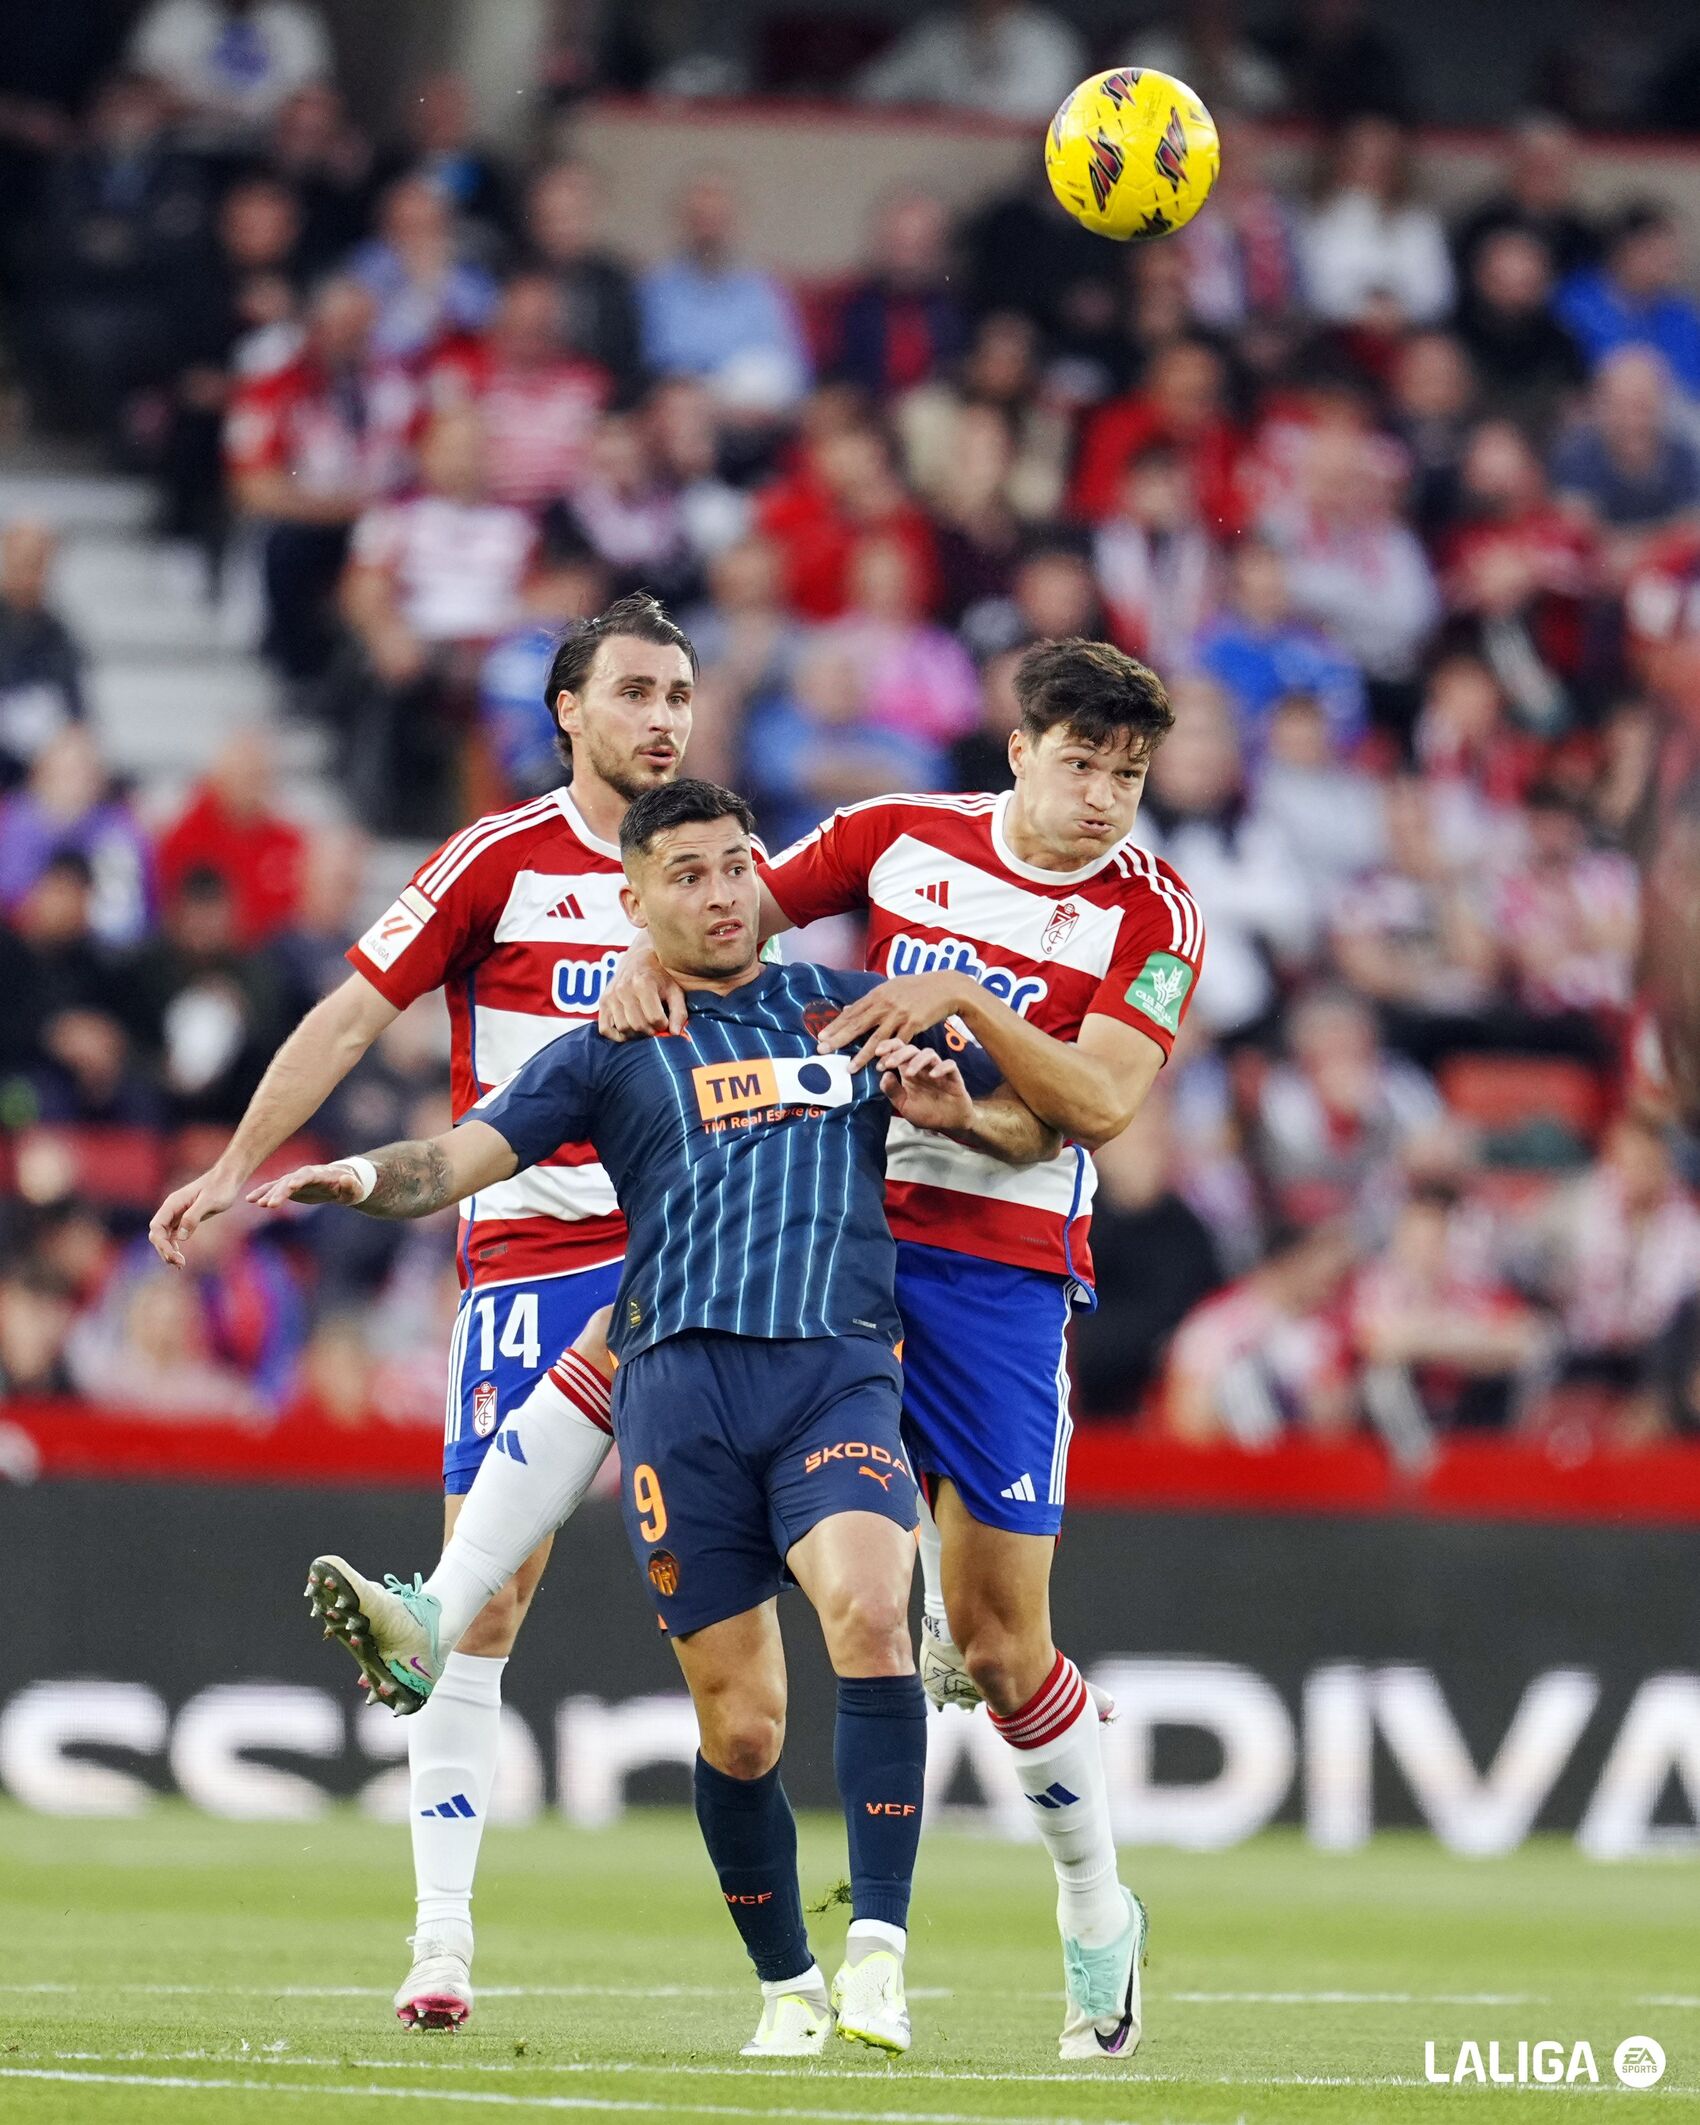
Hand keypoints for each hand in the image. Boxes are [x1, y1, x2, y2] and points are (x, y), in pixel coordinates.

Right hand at [150, 1162, 243, 1267]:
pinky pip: (173, 1235)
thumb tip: (180, 1236)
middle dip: (164, 1250)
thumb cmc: (220, 1187)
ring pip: (164, 1236)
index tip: (174, 1255)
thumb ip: (193, 1216)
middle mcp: (171, 1209)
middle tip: (180, 1264)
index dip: (161, 1243)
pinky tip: (180, 1257)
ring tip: (180, 1265)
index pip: (156, 1227)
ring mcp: (177, 1214)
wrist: (228, 1178)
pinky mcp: (185, 1218)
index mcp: (172, 1204)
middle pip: (157, 1234)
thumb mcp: (209, 1201)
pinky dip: (174, 1247)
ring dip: (168, 1251)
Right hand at [245, 1163, 370, 1211]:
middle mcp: (304, 1174)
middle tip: (267, 1204)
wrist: (342, 1183)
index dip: (299, 1180)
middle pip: (289, 1181)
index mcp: (320, 1174)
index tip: (290, 1187)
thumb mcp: (355, 1189)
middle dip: (279, 1192)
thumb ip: (352, 1185)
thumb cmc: (351, 1187)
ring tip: (255, 1203)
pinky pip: (274, 1188)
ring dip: (267, 1193)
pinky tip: (250, 1199)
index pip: (307, 1175)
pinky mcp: (289, 1186)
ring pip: (278, 1185)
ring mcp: (295, 1179)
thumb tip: (348, 1179)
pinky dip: (263, 1192)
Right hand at [598, 941, 685, 1038]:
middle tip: (656, 1026)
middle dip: (650, 1030)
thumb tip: (676, 1033)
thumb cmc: (661, 975)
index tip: (666, 1021)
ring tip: (645, 1026)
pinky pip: (605, 1029)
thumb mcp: (675, 990)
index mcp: (643, 984)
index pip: (655, 1018)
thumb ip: (679, 1012)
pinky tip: (629, 1031)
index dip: (663, 1025)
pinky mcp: (603, 1001)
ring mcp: (611, 995)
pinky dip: (616, 1035)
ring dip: (636, 1033)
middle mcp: (624, 989)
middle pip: (638, 1025)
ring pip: (623, 1028)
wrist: (640, 957)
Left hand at [817, 973, 970, 1072]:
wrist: (944, 987)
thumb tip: (847, 1009)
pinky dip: (888, 1055)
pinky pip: (898, 1043)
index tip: (820, 1037)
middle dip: (839, 1039)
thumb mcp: (890, 988)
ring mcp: (899, 1014)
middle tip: (823, 1050)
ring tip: (849, 1068)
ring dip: (862, 1055)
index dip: (835, 1025)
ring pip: (877, 1038)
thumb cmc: (916, 987)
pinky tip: (879, 1066)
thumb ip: (868, 1001)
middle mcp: (885, 1004)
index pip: (851, 1012)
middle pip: (858, 1024)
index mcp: (877, 995)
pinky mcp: (914, 1024)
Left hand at [878, 1040, 973, 1134]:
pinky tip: (933, 1076)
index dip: (888, 1047)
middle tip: (889, 1064)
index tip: (877, 1054)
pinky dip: (941, 1067)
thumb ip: (892, 1091)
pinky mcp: (953, 1077)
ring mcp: (938, 1070)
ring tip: (909, 1074)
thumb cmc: (926, 1112)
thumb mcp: (904, 1105)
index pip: (898, 1050)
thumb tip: (884, 1074)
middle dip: (898, 1054)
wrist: (948, 1124)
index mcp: (908, 1071)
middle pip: (911, 1049)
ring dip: (917, 1060)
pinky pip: (949, 1065)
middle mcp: (922, 1068)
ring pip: (929, 1053)